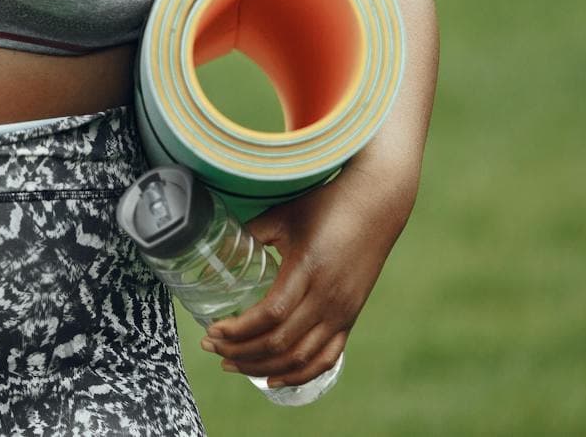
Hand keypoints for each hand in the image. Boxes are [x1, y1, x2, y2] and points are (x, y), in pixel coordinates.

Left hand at [197, 173, 410, 387]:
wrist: (375, 206)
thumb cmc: (326, 205)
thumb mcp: (283, 215)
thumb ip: (251, 234)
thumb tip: (218, 247)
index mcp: (307, 271)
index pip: (269, 315)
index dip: (238, 330)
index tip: (211, 330)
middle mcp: (327, 299)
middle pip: (280, 342)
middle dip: (240, 351)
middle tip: (210, 347)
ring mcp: (342, 312)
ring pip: (300, 357)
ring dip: (262, 366)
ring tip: (231, 363)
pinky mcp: (350, 318)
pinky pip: (326, 358)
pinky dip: (300, 374)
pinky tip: (274, 379)